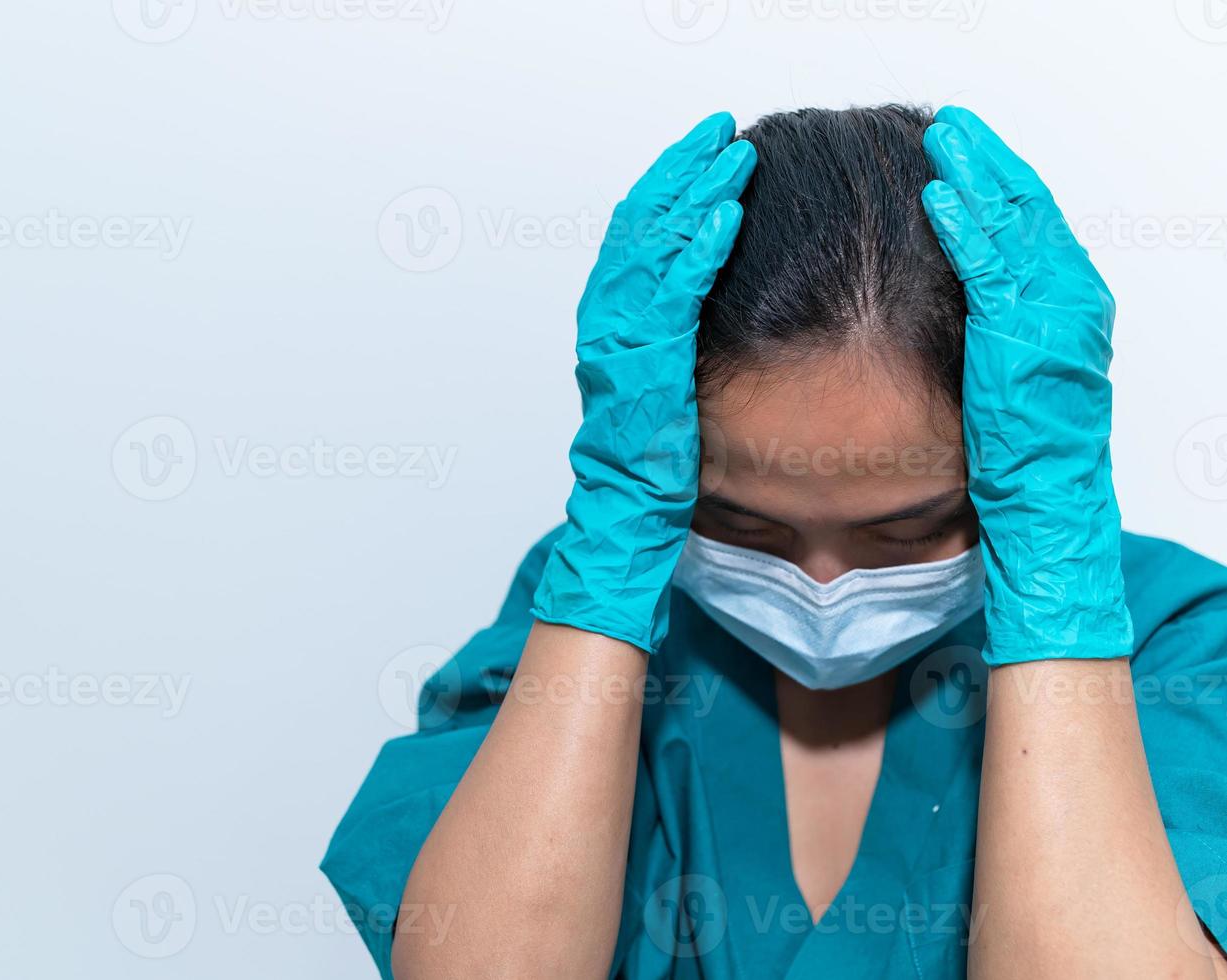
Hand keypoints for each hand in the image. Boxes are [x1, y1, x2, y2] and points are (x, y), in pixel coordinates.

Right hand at [532, 113, 755, 652]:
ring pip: (644, 258)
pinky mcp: (637, 383)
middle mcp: (609, 342)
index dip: (668, 197)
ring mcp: (617, 361)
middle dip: (678, 178)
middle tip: (719, 132)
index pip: (638, 251)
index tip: (706, 157)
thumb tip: (722, 329)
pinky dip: (691, 256)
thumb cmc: (652, 491)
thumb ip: (686, 364)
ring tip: (728, 153)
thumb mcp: (676, 411)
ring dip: (687, 199)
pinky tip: (724, 216)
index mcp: (619, 345)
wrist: (621, 549)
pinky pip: (663, 305)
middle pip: (637, 238)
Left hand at [921, 106, 1132, 666]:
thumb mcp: (1004, 392)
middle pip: (1030, 220)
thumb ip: (992, 343)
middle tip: (952, 128)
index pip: (1034, 237)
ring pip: (1016, 234)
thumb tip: (954, 312)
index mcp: (1066, 319)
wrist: (1045, 520)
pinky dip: (969, 233)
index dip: (1002, 191)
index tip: (968, 156)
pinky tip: (941, 200)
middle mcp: (1070, 312)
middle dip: (990, 169)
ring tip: (943, 142)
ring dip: (978, 183)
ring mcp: (1053, 326)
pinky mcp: (1024, 346)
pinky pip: (995, 274)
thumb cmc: (1020, 469)